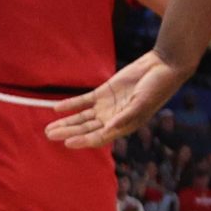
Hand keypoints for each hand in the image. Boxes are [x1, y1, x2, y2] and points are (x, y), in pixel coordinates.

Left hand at [47, 52, 191, 148]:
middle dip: (68, 133)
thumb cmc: (157, 88)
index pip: (99, 137)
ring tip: (49, 128)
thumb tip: (109, 129)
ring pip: (82, 118)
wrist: (162, 67)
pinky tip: (57, 109)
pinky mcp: (104, 93)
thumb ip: (125, 116)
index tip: (68, 143)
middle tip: (49, 135)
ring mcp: (107, 106)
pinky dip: (71, 105)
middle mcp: (112, 119)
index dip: (83, 141)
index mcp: (123, 126)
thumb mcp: (142, 104)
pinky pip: (83, 101)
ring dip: (66, 123)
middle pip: (86, 129)